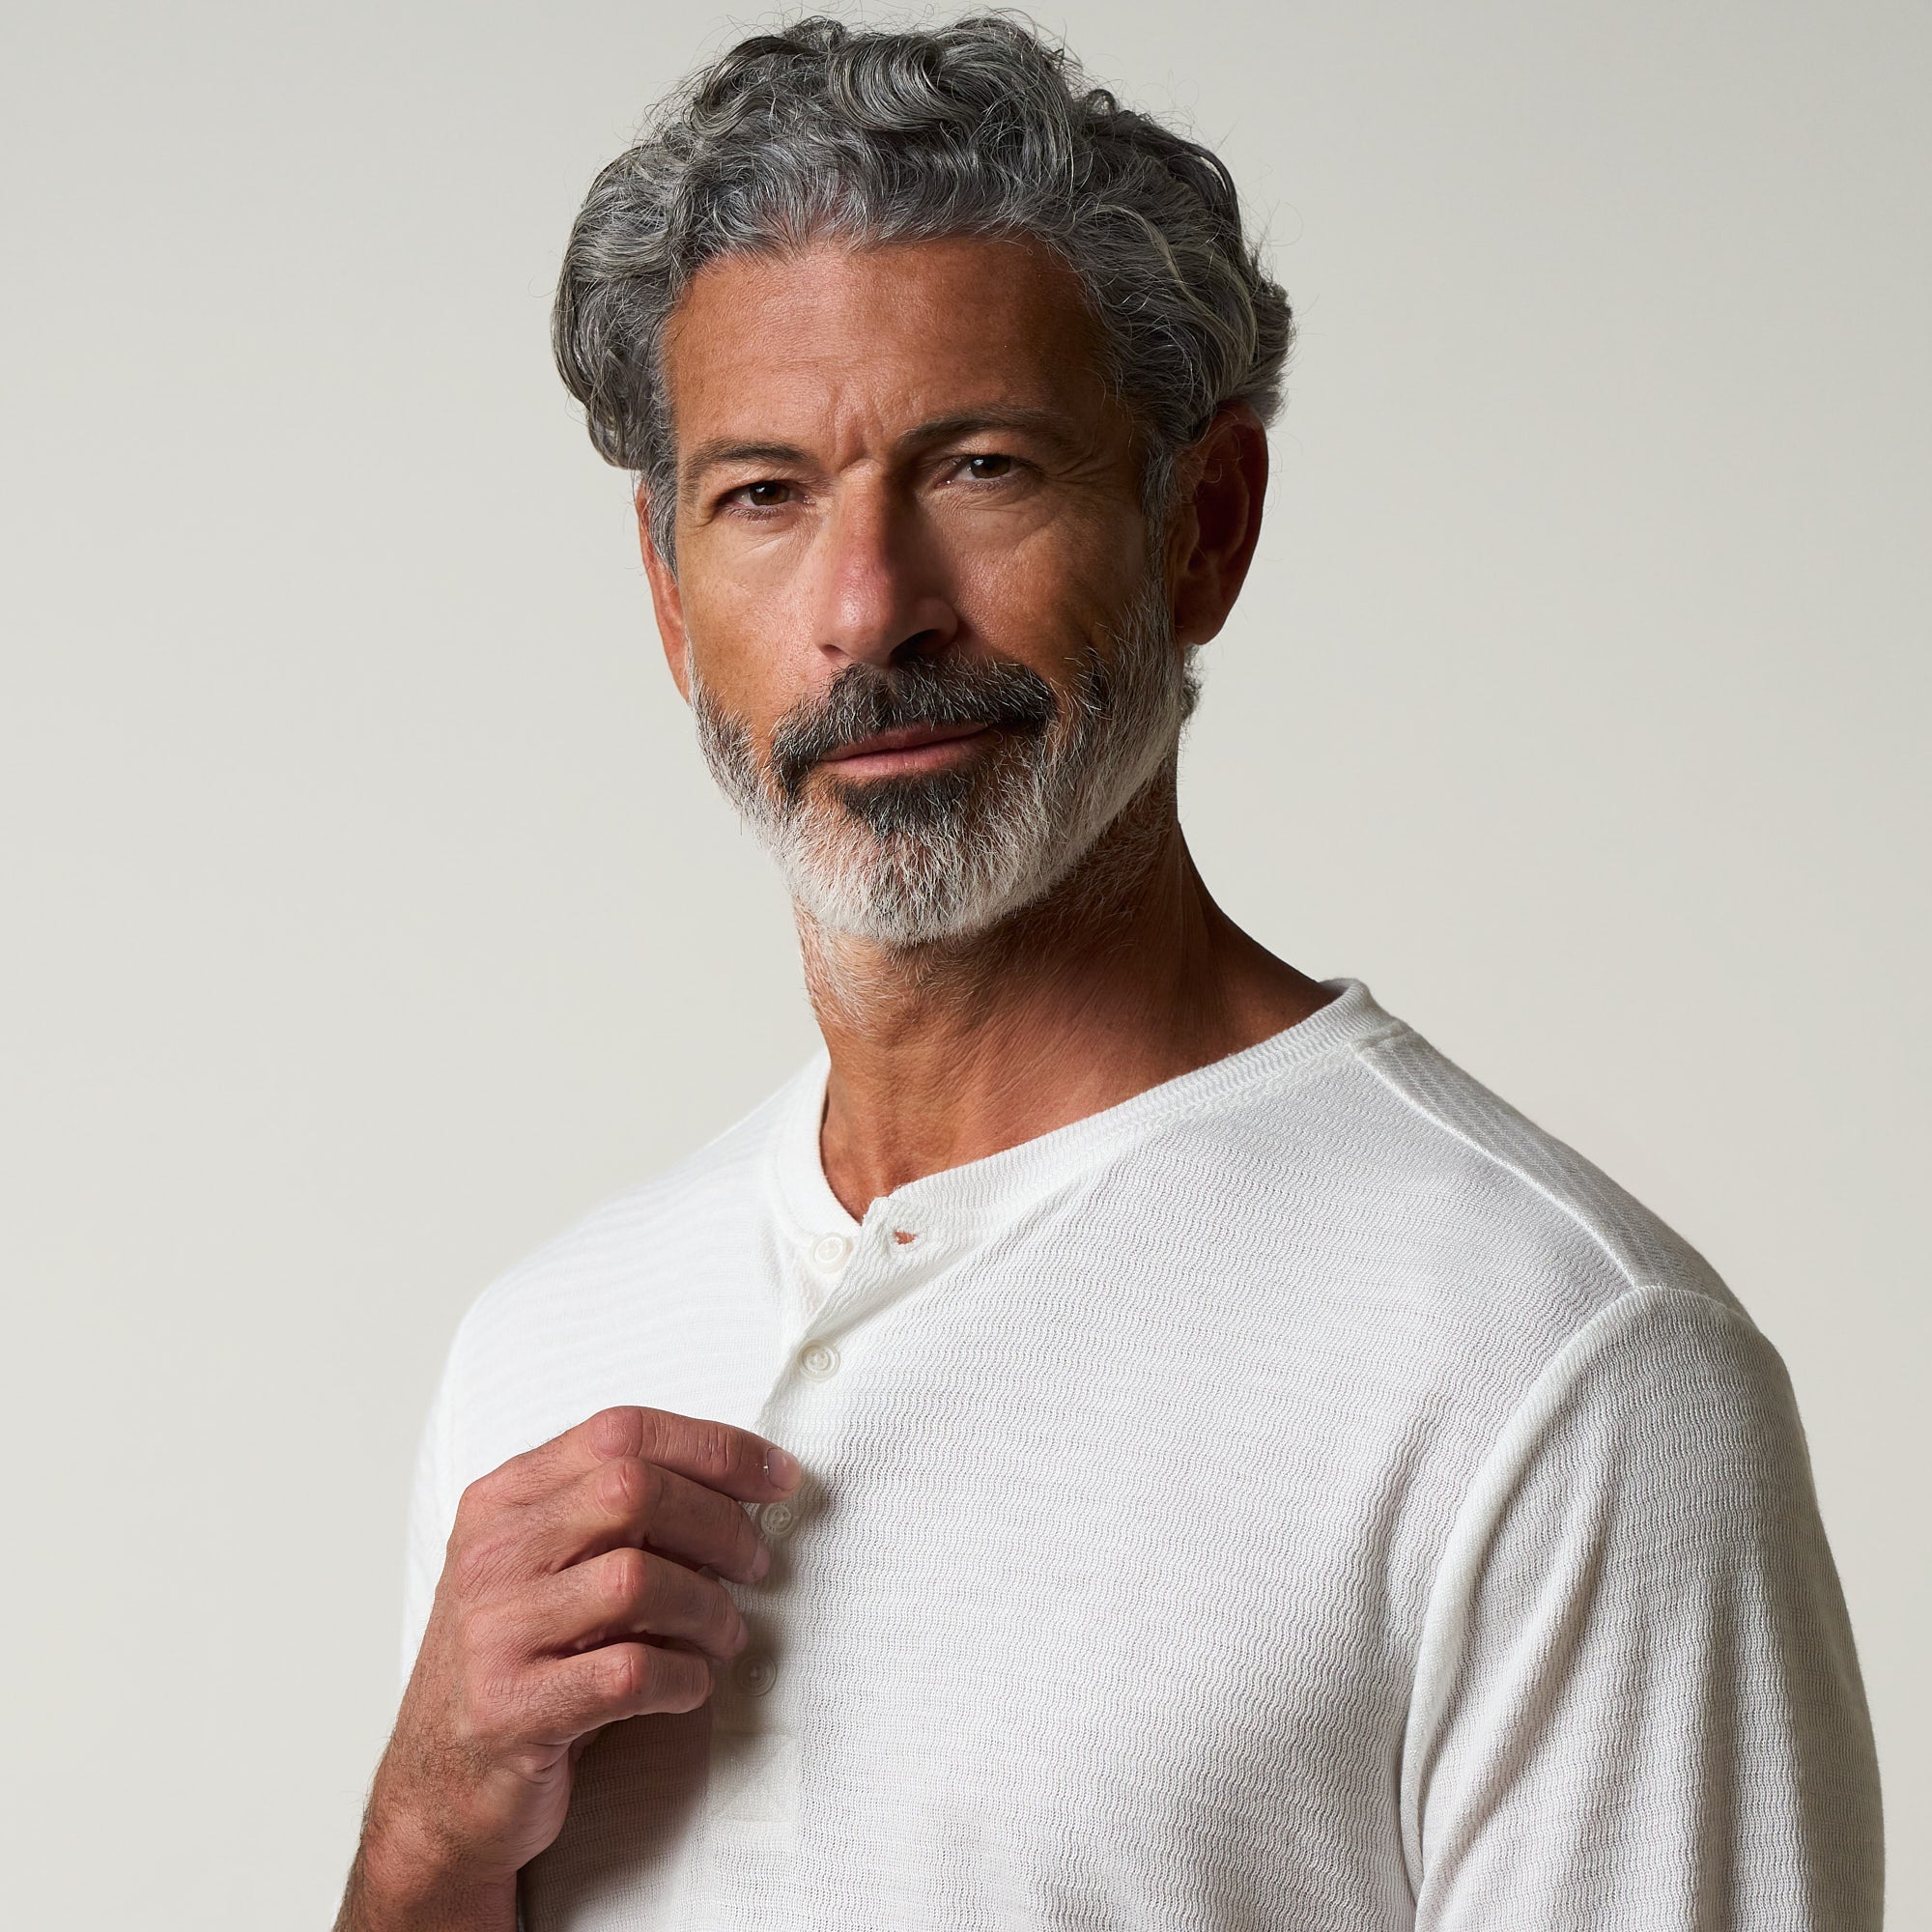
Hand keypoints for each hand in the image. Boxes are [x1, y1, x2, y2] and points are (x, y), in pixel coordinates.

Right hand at [336, 1405, 800, 1930]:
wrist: (439, 1790)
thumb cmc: (520, 1666)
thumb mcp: (547, 1569)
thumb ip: (614, 1518)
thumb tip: (738, 1490)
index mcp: (503, 1500)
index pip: (620, 1433)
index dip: (714, 1448)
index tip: (777, 1478)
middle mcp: (491, 1553)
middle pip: (631, 1491)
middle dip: (719, 1524)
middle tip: (756, 1564)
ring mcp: (494, 1631)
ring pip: (635, 1579)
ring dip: (708, 1607)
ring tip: (724, 1634)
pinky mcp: (511, 1710)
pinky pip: (628, 1673)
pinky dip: (682, 1676)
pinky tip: (690, 1684)